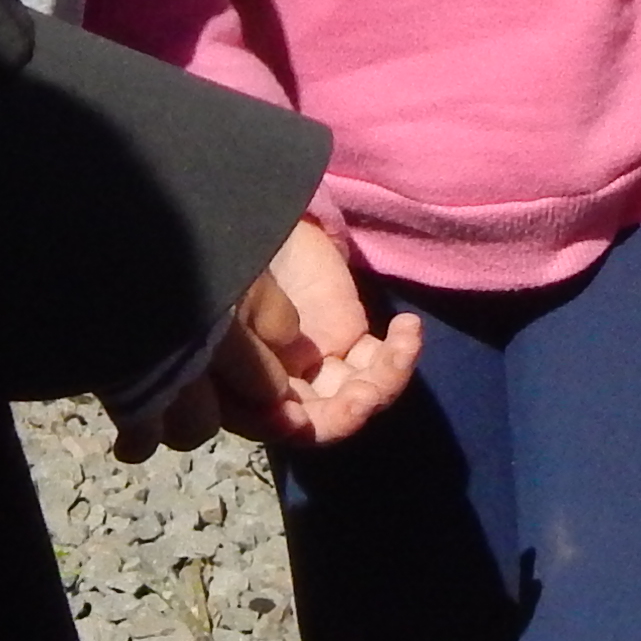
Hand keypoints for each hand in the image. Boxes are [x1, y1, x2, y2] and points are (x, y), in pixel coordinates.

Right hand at [203, 216, 424, 451]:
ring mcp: (315, 367)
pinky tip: (408, 325)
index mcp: (234, 381)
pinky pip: (381, 365)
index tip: (297, 417)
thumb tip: (279, 396)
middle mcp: (275, 386)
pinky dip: (401, 354)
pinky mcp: (349, 342)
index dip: (281, 425)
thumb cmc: (233, 259)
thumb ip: (250, 350)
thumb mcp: (232, 302)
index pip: (259, 419)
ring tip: (394, 357)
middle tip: (362, 399)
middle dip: (341, 415)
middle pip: (313, 420)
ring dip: (379, 386)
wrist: (259, 215)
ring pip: (354, 397)